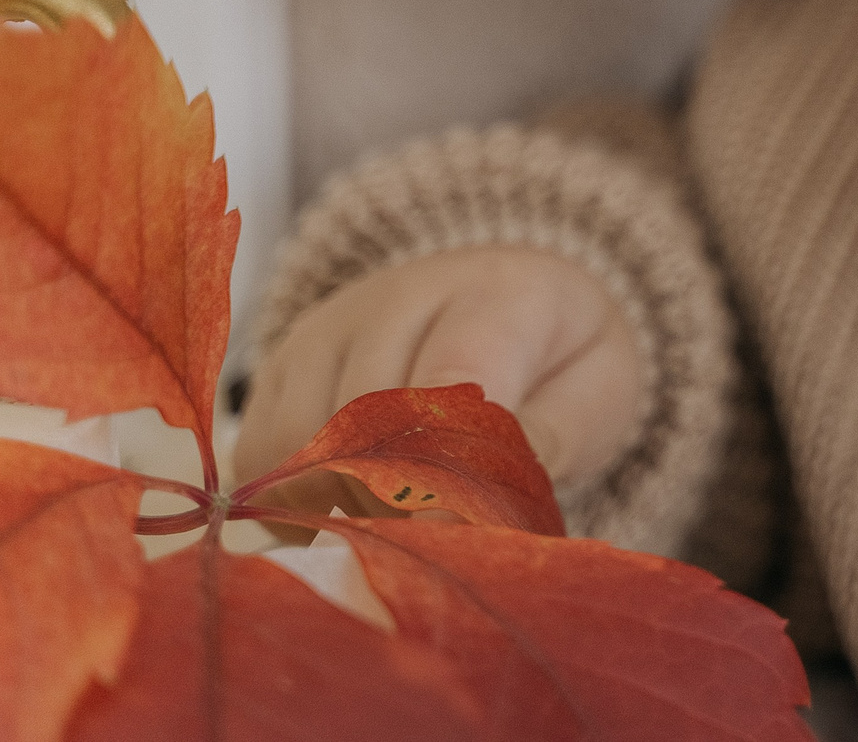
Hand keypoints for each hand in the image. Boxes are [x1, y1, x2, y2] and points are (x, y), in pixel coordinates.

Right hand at [234, 246, 646, 529]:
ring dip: (338, 504)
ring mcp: (332, 325)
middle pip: (362, 418)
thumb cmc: (562, 358)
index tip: (441, 549)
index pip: (448, 381)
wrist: (517, 295)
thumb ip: (549, 442)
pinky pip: (261, 447)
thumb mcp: (596, 393)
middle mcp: (400, 296)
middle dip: (390, 505)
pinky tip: (342, 516)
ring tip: (391, 536)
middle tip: (423, 563)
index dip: (438, 477)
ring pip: (301, 437)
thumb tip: (487, 518)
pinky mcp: (283, 360)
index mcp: (498, 296)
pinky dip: (292, 499)